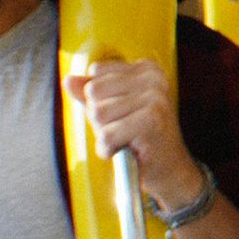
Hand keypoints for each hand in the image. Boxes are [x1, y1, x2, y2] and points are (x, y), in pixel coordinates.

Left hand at [69, 54, 190, 196]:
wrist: (170, 170)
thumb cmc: (139, 138)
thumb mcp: (112, 109)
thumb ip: (90, 93)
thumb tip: (68, 80)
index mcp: (146, 68)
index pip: (96, 72)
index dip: (100, 99)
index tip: (123, 113)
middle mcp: (154, 78)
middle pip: (94, 91)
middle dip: (100, 117)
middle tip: (124, 130)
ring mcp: (155, 99)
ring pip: (98, 113)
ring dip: (105, 134)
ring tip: (126, 140)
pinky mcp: (152, 121)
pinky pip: (106, 135)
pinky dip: (108, 149)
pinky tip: (126, 152)